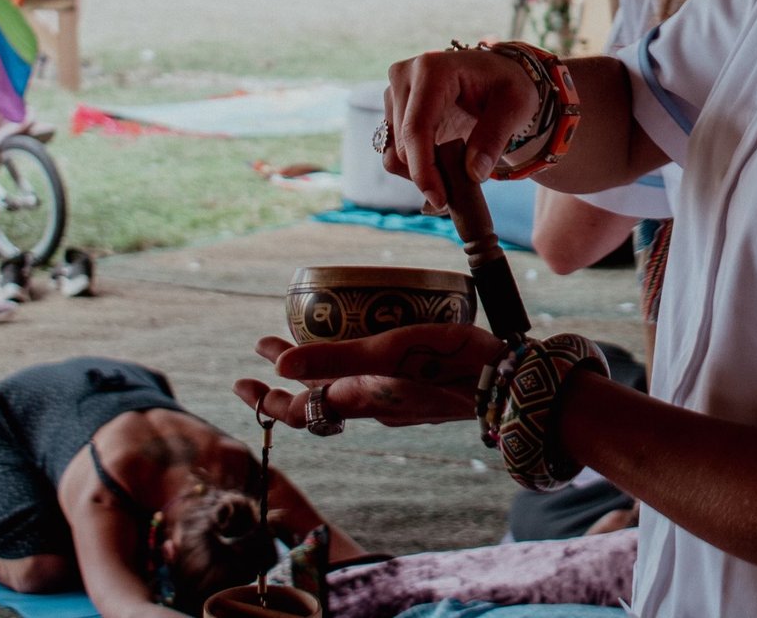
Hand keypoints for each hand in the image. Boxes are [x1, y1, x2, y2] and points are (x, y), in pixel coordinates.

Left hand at [234, 325, 505, 429]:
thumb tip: (279, 367)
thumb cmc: (452, 362)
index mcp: (362, 399)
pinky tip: (363, 351)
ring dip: (318, 372)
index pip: (301, 410)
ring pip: (346, 392)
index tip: (245, 377)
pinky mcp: (422, 393)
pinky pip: (371, 386)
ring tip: (304, 347)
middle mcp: (375, 406)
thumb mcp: (390, 353)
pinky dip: (350, 370)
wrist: (511, 386)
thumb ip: (337, 359)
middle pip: (318, 400)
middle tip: (263, 354)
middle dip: (287, 380)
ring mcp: (400, 402)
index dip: (269, 398)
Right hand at [385, 48, 540, 206]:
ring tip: (455, 173)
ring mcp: (393, 91)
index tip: (440, 199)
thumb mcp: (516, 106)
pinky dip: (414, 166)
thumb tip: (474, 174)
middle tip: (460, 189)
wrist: (497, 75)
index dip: (424, 169)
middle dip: (428, 174)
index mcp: (432, 69)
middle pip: (402, 144)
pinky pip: (392, 150)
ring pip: (393, 151)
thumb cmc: (509, 85)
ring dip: (420, 171)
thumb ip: (494, 137)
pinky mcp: (392, 108)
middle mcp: (404, 76)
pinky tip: (441, 166)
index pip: (416, 128)